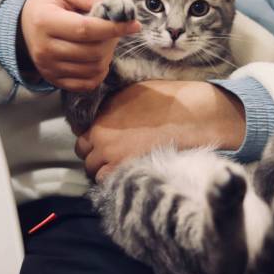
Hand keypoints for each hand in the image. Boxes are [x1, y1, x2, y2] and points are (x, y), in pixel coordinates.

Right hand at [19, 0, 140, 90]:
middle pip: (92, 52)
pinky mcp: (54, 80)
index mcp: (45, 21)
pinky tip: (97, 58)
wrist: (24, 22)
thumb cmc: (49, 3)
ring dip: (107, 55)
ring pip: (93, 69)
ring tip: (103, 42)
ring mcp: (48, 67)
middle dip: (111, 41)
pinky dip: (99, 72)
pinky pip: (87, 84)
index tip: (134, 25)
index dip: (114, 28)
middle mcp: (44, 48)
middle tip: (113, 30)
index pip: (86, 29)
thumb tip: (121, 7)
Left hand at [75, 80, 245, 180]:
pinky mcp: (124, 169)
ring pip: (92, 169)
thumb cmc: (168, 101)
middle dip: (95, 153)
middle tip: (111, 155)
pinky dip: (111, 180)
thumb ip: (113, 107)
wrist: (191, 116)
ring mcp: (111, 153)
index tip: (103, 142)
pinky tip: (126, 174)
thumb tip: (106, 116)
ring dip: (102, 168)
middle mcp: (101, 133)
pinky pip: (106, 181)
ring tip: (120, 167)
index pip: (82, 132)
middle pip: (84, 151)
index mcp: (103, 112)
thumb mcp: (134, 93)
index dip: (93, 138)